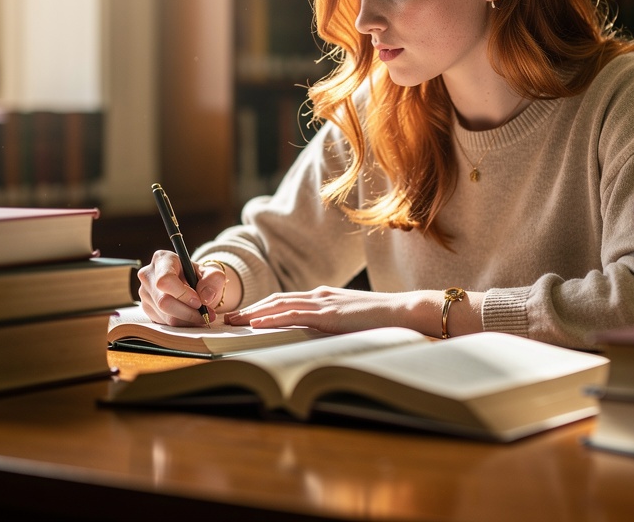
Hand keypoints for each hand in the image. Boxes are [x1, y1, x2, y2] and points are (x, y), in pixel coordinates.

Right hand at [137, 249, 227, 325]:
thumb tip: (205, 296)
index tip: (199, 301)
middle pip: (163, 301)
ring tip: (203, 316)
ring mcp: (145, 293)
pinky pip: (164, 323)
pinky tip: (191, 318)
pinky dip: (181, 323)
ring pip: (165, 315)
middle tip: (206, 314)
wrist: (195, 286)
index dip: (182, 294)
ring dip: (187, 320)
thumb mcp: (212, 273)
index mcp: (162, 259)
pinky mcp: (147, 309)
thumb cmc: (201, 277)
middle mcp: (148, 275)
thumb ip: (213, 279)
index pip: (165, 280)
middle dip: (188, 312)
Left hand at [223, 286, 481, 336]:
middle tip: (228, 317)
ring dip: (254, 312)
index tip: (244, 316)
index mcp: (326, 298)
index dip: (263, 307)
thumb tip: (320, 338)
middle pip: (277, 300)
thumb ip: (334, 326)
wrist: (405, 311)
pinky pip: (293, 313)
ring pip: (279, 304)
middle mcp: (321, 295)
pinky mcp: (328, 313)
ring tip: (233, 320)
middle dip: (251, 308)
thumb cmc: (384, 321)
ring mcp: (324, 302)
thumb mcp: (353, 323)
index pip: (287, 301)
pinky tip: (256, 322)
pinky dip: (271, 317)